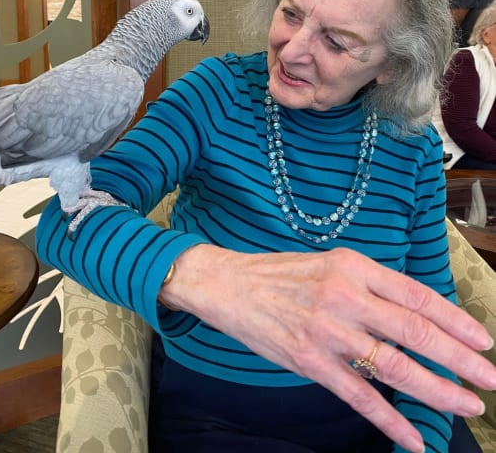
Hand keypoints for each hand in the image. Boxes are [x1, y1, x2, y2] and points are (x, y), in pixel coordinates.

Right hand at [161, 244, 495, 452]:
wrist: (230, 286)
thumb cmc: (281, 274)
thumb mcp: (329, 264)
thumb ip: (368, 284)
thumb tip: (412, 312)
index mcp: (352, 267)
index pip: (415, 295)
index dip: (454, 319)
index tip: (481, 339)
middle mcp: (344, 297)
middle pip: (413, 331)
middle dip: (459, 358)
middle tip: (490, 378)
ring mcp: (327, 332)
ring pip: (393, 366)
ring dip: (436, 390)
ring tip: (466, 405)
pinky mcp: (310, 362)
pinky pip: (358, 396)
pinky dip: (390, 419)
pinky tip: (413, 439)